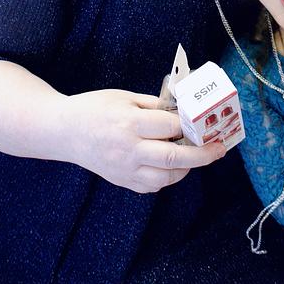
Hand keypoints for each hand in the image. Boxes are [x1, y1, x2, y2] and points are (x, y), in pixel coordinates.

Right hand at [63, 88, 226, 192]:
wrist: (64, 131)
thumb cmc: (94, 108)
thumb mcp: (125, 97)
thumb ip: (154, 105)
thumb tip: (181, 110)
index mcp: (129, 123)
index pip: (170, 126)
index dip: (191, 124)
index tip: (206, 122)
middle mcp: (128, 149)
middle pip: (173, 157)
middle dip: (201, 155)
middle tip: (219, 149)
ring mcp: (124, 170)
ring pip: (165, 178)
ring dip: (185, 169)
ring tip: (195, 157)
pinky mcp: (121, 181)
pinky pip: (151, 186)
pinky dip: (166, 178)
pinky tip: (171, 165)